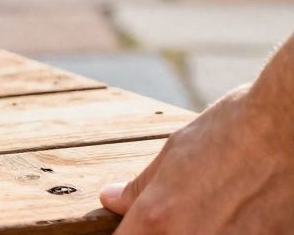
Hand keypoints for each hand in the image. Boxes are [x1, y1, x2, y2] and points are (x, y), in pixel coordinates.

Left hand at [100, 84, 293, 232]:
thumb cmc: (236, 131)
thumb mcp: (176, 152)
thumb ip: (142, 187)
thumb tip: (112, 199)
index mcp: (160, 218)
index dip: (130, 232)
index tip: (137, 224)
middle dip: (163, 231)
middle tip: (185, 208)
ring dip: (199, 233)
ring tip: (218, 209)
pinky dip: (234, 232)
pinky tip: (243, 215)